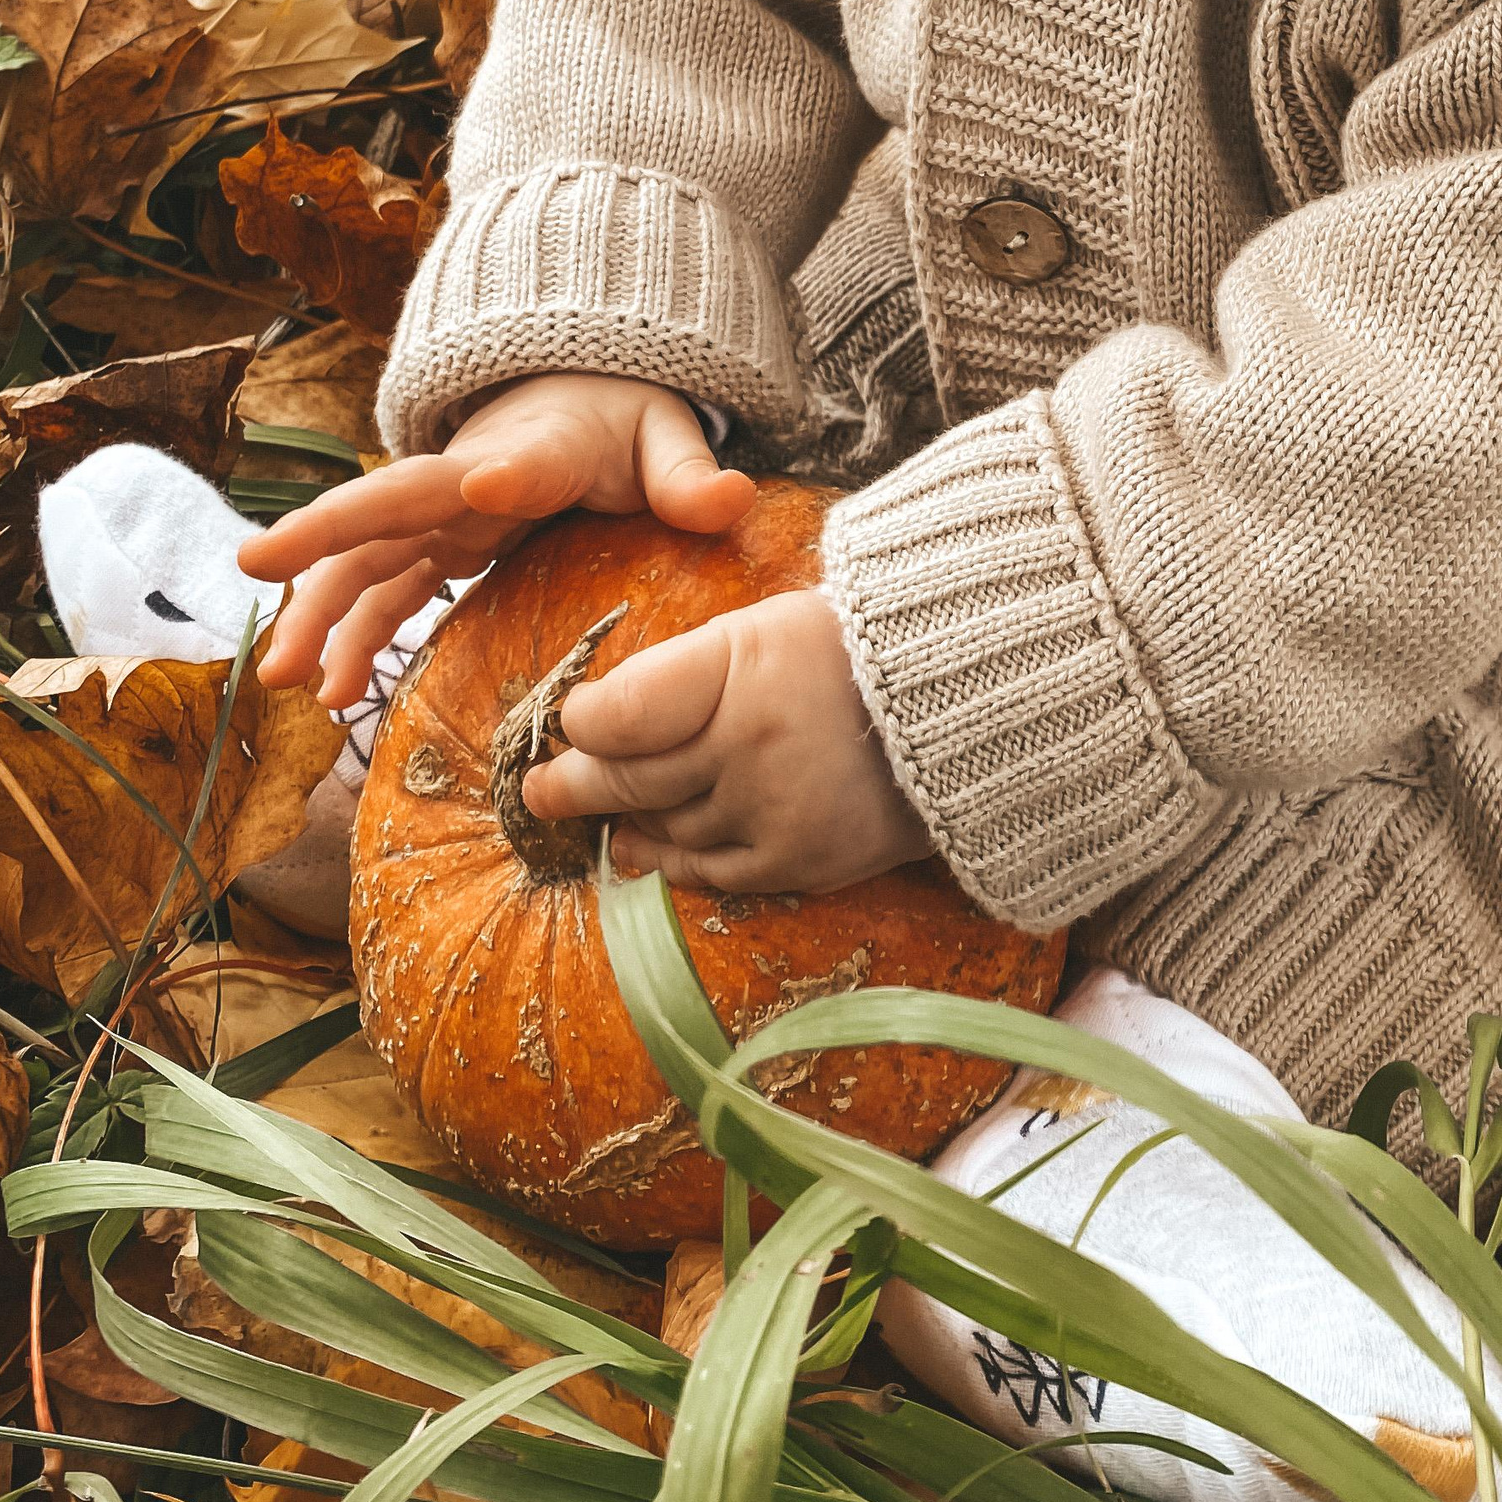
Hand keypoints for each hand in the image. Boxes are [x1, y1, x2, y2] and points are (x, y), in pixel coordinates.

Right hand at [239, 373, 753, 709]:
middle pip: (392, 504)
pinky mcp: (437, 546)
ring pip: (367, 560)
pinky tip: (329, 695)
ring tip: (281, 676)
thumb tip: (730, 501)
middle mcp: (469, 479)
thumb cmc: (620, 418)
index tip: (485, 485)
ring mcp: (443, 516)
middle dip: (328, 532)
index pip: (519, 459)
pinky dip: (352, 638)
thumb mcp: (663, 435)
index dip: (507, 473)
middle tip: (258, 564)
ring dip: (319, 612)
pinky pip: (384, 594)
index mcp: (536, 449)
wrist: (580, 394)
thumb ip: (689, 473)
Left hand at [526, 586, 931, 896]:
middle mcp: (748, 747)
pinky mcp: (799, 863)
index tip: (574, 722)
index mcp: (739, 668)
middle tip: (538, 790)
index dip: (584, 722)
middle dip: (572, 785)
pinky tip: (644, 851)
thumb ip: (685, 673)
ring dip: (623, 822)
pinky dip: (672, 862)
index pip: (620, 712)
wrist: (963, 709)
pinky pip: (710, 873)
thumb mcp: (764, 628)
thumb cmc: (853, 652)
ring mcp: (772, 812)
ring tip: (600, 814)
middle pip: (628, 779)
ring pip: (664, 828)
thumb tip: (602, 719)